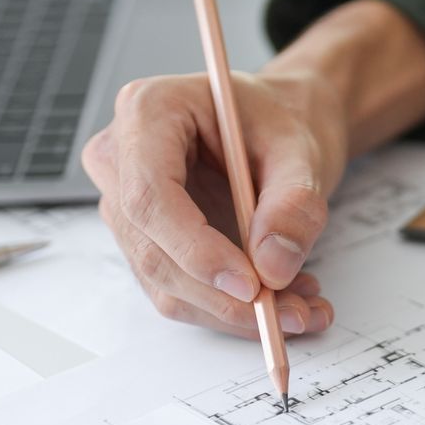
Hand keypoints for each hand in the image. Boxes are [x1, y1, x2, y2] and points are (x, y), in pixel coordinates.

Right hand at [81, 69, 343, 336]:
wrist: (283, 123)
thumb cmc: (282, 120)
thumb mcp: (302, 150)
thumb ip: (293, 203)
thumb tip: (273, 265)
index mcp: (149, 111)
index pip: (150, 196)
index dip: (197, 250)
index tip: (252, 286)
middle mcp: (122, 158)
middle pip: (153, 249)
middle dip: (224, 296)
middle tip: (293, 313)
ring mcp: (127, 203)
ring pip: (165, 282)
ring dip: (233, 310)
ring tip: (302, 307)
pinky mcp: (147, 240)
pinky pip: (180, 290)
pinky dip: (231, 307)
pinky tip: (283, 301)